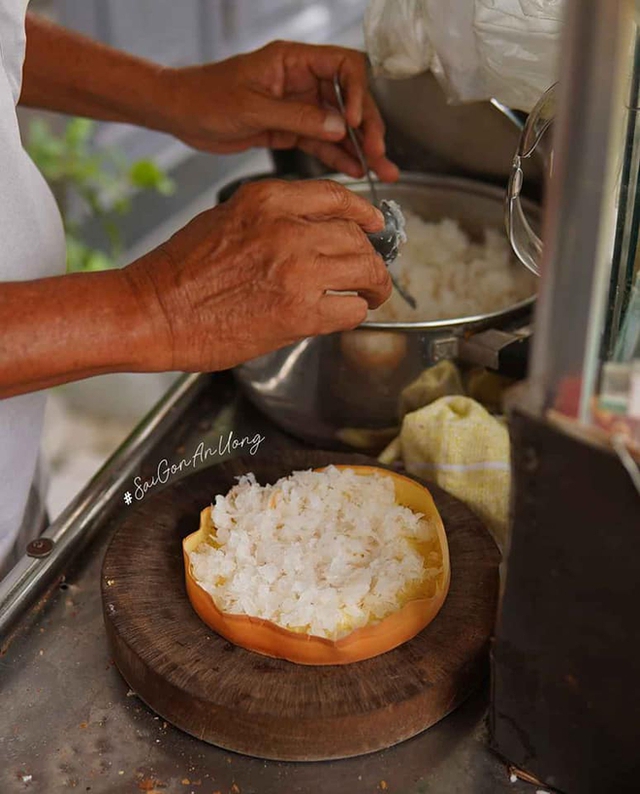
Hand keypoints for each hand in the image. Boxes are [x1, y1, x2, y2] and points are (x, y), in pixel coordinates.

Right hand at [124, 180, 391, 371]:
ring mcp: (297, 270)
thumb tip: (307, 232)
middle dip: (370, 257)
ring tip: (369, 296)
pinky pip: (351, 308)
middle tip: (370, 274)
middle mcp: (288, 229)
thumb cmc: (179, 272)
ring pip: (364, 270)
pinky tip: (345, 315)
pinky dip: (355, 312)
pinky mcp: (299, 312)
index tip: (374, 223)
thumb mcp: (224, 219)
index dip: (363, 212)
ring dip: (373, 286)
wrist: (153, 311)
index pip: (336, 197)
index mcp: (267, 200)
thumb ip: (270, 219)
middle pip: (356, 237)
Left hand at [159, 41, 398, 181]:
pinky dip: (337, 156)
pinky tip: (353, 169)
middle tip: (379, 153)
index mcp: (294, 61)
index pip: (344, 66)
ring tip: (381, 169)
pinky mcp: (290, 130)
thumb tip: (338, 127)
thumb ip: (296, 118)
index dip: (356, 92)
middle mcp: (301, 81)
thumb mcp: (252, 108)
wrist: (180, 114)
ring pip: (338, 126)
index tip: (353, 120)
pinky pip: (321, 143)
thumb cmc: (206, 97)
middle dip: (367, 126)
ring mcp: (298, 107)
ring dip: (359, 147)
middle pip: (348, 100)